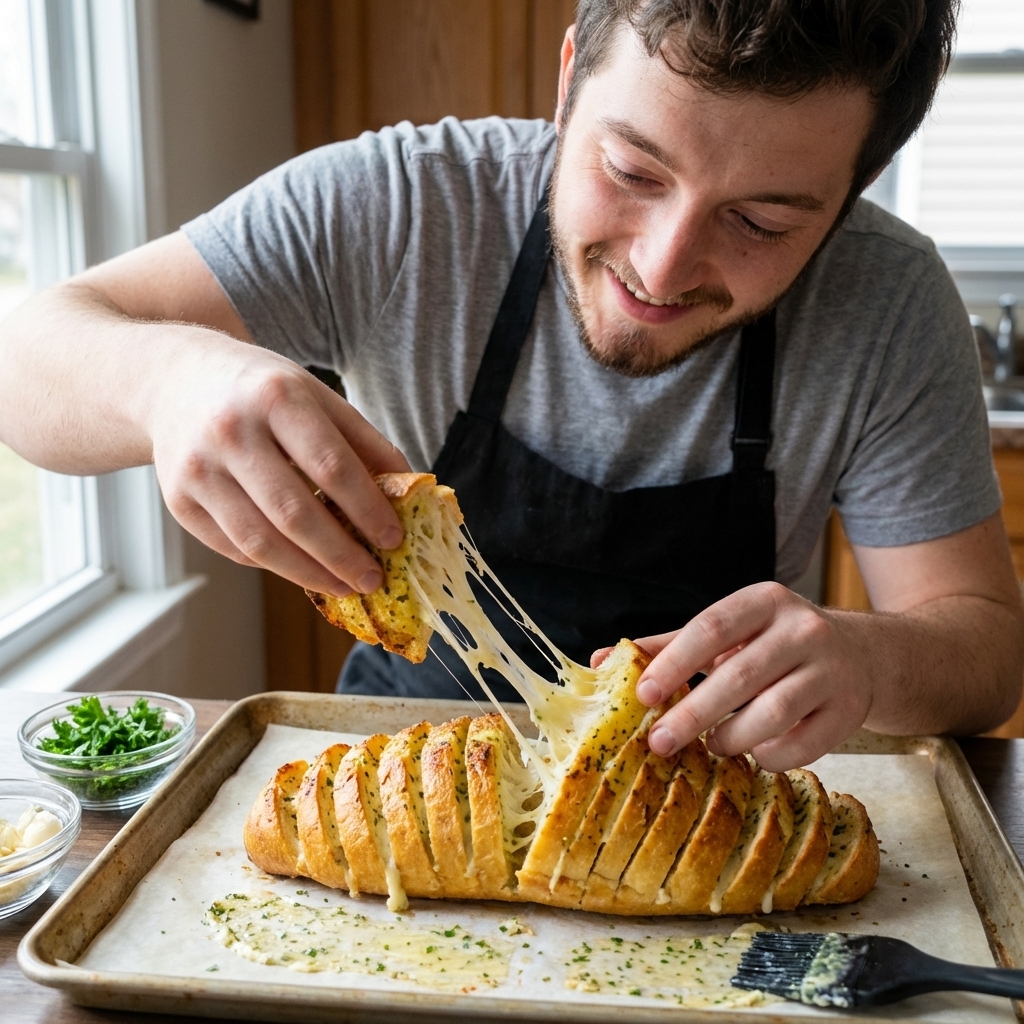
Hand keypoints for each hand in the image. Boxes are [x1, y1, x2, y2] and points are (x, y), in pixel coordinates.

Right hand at [149, 336, 409, 596]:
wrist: (175, 381)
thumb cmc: (261, 392)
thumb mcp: (316, 396)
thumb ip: (363, 442)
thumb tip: (408, 492)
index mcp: (276, 398)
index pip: (331, 466)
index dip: (367, 509)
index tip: (394, 539)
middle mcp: (231, 433)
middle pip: (294, 513)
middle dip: (341, 555)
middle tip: (373, 579)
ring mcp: (198, 471)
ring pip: (260, 542)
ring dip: (309, 573)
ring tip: (343, 586)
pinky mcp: (179, 502)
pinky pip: (234, 548)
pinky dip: (274, 565)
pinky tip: (303, 568)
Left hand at [602, 582, 875, 771]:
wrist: (861, 654)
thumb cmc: (772, 644)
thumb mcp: (727, 633)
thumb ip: (669, 646)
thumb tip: (603, 661)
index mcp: (764, 601)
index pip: (712, 628)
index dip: (675, 662)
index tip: (643, 695)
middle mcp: (803, 628)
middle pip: (739, 675)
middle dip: (693, 713)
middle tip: (660, 741)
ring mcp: (832, 669)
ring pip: (772, 713)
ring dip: (731, 737)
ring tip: (710, 745)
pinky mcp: (849, 710)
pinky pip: (802, 746)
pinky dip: (769, 756)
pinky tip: (753, 753)